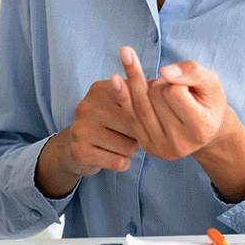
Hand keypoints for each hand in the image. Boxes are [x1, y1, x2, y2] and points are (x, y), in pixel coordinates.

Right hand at [35, 76, 139, 197]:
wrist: (76, 146)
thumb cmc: (108, 121)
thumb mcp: (120, 100)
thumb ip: (143, 90)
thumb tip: (169, 81)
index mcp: (100, 89)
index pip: (137, 101)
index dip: (146, 114)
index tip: (144, 118)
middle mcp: (87, 106)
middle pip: (135, 126)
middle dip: (137, 134)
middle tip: (126, 134)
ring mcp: (80, 129)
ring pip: (129, 147)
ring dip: (130, 150)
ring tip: (117, 144)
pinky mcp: (79, 151)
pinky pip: (118, 162)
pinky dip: (122, 163)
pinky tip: (112, 156)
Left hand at [111, 46, 244, 201]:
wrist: (206, 130)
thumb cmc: (208, 102)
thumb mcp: (211, 83)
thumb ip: (192, 72)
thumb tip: (164, 72)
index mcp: (201, 128)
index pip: (175, 92)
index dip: (175, 80)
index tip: (184, 82)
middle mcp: (181, 143)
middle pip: (155, 98)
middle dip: (158, 83)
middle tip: (170, 84)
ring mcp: (162, 148)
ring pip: (140, 106)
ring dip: (136, 83)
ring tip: (128, 56)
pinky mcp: (148, 147)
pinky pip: (131, 117)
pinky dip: (123, 96)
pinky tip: (115, 78)